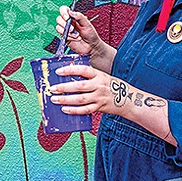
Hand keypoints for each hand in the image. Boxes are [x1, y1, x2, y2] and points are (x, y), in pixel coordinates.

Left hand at [50, 66, 174, 141]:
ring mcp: (99, 97)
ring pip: (80, 99)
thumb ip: (88, 76)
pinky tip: (65, 109)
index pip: (83, 70)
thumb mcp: (101, 77)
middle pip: (79, 86)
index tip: (58, 71)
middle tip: (52, 88)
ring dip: (66, 99)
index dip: (70, 70)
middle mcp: (99, 85)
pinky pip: (85, 110)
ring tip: (55, 99)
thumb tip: (68, 75)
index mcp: (98, 75)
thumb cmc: (110, 86)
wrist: (128, 99)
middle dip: (64, 87)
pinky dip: (74, 110)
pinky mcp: (100, 107)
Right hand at [55, 6, 101, 57]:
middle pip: (59, 19)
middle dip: (64, 24)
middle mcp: (68, 23)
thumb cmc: (91, 35)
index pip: (64, 10)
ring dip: (67, 32)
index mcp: (73, 17)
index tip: (67, 17)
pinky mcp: (64, 37)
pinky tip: (75, 38)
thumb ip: (79, 17)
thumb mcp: (87, 24)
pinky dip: (68, 37)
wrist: (91, 47)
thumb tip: (70, 12)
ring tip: (76, 35)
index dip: (63, 12)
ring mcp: (65, 30)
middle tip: (72, 29)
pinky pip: (61, 35)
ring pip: (58, 27)